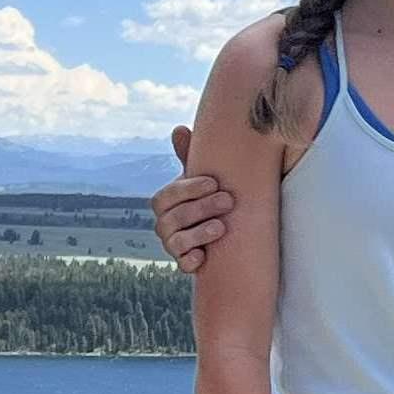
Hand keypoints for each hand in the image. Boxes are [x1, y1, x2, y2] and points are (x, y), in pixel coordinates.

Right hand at [153, 125, 233, 274]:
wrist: (224, 229)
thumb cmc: (209, 196)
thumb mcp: (202, 177)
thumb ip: (190, 155)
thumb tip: (179, 128)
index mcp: (166, 202)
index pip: (168, 195)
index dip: (188, 189)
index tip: (213, 183)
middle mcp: (164, 224)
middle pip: (173, 218)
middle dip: (201, 209)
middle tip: (229, 201)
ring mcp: (173, 245)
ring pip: (176, 241)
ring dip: (199, 233)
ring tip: (222, 227)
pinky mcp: (186, 262)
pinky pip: (182, 265)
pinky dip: (191, 261)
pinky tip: (205, 256)